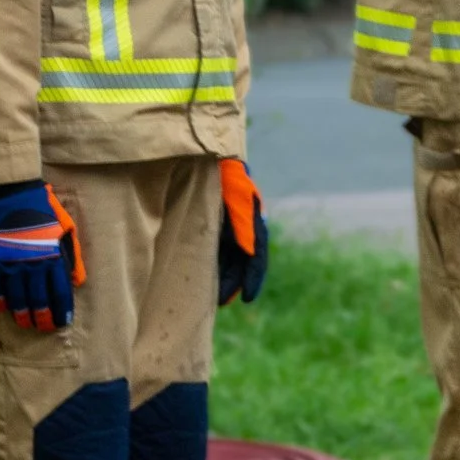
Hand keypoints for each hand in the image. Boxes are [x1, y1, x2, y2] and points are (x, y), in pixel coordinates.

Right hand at [0, 181, 81, 332]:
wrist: (13, 190)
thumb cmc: (42, 209)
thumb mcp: (64, 230)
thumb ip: (70, 256)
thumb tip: (76, 281)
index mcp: (53, 256)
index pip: (59, 292)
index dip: (61, 310)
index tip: (62, 321)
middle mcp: (33, 264)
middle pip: (38, 299)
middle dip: (42, 317)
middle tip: (42, 327)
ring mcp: (10, 262)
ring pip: (16, 297)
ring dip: (21, 313)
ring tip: (24, 322)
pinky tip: (2, 307)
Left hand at [217, 158, 268, 305]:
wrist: (210, 158)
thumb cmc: (226, 178)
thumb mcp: (237, 201)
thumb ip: (245, 226)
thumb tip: (251, 253)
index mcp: (253, 224)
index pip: (255, 258)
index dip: (252, 278)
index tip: (247, 298)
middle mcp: (244, 228)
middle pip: (241, 262)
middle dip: (233, 282)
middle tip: (222, 301)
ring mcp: (230, 226)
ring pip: (229, 258)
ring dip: (223, 276)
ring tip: (213, 296)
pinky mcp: (215, 224)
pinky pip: (217, 249)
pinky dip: (214, 264)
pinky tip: (204, 275)